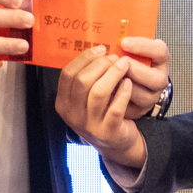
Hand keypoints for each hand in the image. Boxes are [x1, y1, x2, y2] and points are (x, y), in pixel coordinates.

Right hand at [55, 43, 152, 169]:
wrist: (116, 143)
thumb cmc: (102, 113)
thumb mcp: (86, 98)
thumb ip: (86, 78)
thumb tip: (97, 49)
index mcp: (63, 103)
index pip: (67, 74)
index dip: (84, 58)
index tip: (101, 49)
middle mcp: (73, 115)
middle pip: (82, 81)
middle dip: (100, 65)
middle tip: (115, 57)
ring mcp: (89, 125)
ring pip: (98, 93)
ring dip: (113, 75)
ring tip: (124, 65)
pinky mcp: (108, 131)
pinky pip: (115, 108)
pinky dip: (123, 93)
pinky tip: (129, 83)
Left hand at [114, 36, 171, 119]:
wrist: (131, 84)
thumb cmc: (128, 61)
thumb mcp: (132, 49)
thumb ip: (126, 42)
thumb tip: (108, 30)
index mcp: (160, 59)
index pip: (160, 51)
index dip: (142, 46)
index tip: (123, 42)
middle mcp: (160, 80)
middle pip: (155, 79)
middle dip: (134, 71)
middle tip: (116, 64)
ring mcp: (152, 98)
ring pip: (142, 96)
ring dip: (123, 87)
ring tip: (106, 78)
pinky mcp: (139, 111)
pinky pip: (129, 109)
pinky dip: (115, 100)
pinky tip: (103, 91)